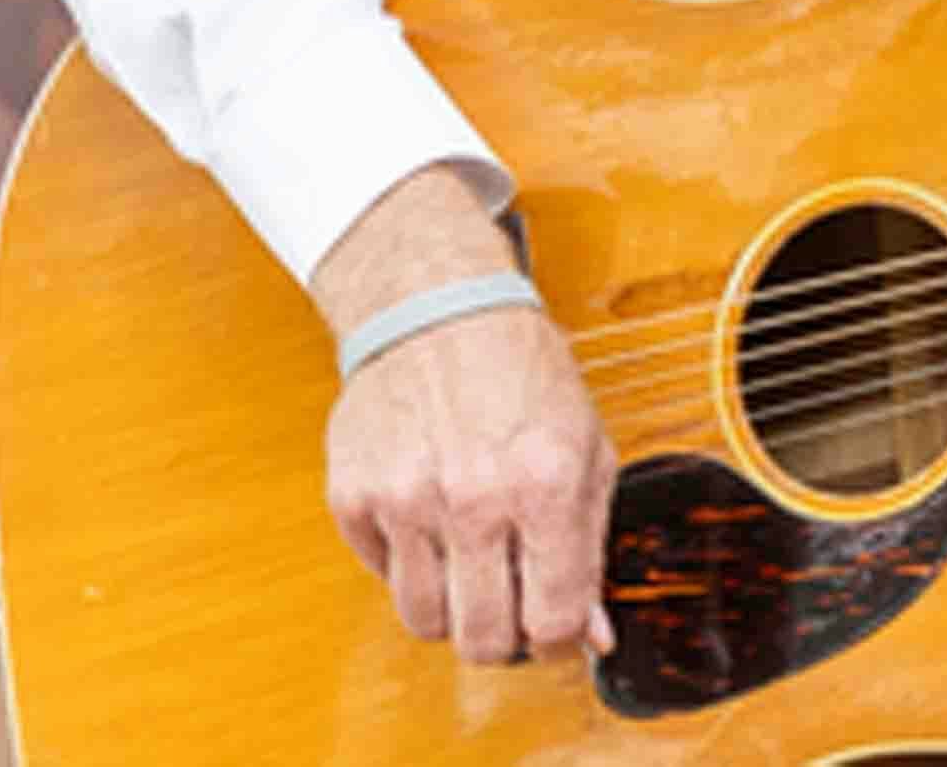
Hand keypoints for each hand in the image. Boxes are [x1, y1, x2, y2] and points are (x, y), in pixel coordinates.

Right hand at [312, 163, 620, 666]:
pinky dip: (408, 567)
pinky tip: (430, 524)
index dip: (561, 638)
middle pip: (484, 639)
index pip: (554, 618)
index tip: (558, 626)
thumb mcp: (586, 448)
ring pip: (425, 622)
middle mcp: (474, 496)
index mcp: (546, 482)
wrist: (437, 307)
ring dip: (452, 610)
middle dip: (505, 638)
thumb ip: (591, 544)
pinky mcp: (355, 498)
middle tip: (512, 607)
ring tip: (470, 566)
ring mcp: (406, 500)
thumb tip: (590, 632)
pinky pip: (382, 578)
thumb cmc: (520, 372)